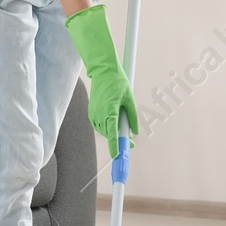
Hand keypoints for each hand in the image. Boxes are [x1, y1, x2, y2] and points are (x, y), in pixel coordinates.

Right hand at [64, 3, 138, 157]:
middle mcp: (99, 113)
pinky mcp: (91, 111)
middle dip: (118, 140)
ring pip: (103, 130)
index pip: (111, 132)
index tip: (116, 155)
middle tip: (130, 144)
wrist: (103, 70)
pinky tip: (114, 122)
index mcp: (109, 110)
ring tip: (124, 129)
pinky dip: (106, 127)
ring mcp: (93, 112)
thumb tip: (134, 132)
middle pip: (108, 134)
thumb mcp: (130, 99)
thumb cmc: (118, 82)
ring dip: (112, 133)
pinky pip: (99, 124)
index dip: (114, 145)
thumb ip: (132, 116)